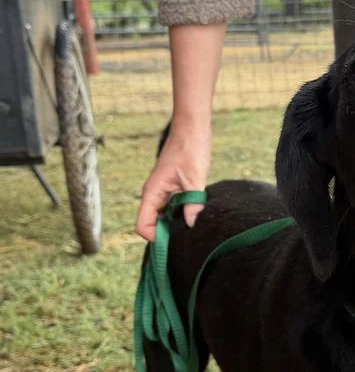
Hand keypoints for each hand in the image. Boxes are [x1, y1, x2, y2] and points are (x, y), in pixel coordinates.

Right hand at [135, 22, 225, 241]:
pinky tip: (195, 218)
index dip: (155, 238)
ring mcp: (162, 193)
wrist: (192, 129)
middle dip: (166, 236)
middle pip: (152, 226)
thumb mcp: (195, 178)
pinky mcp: (172, 190)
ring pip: (163, 219)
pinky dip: (181, 217)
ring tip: (192, 230)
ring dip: (175, 226)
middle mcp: (154, 195)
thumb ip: (192, 202)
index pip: (143, 225)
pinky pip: (172, 210)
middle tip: (187, 241)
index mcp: (153, 192)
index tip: (175, 243)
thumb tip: (190, 225)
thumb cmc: (191, 149)